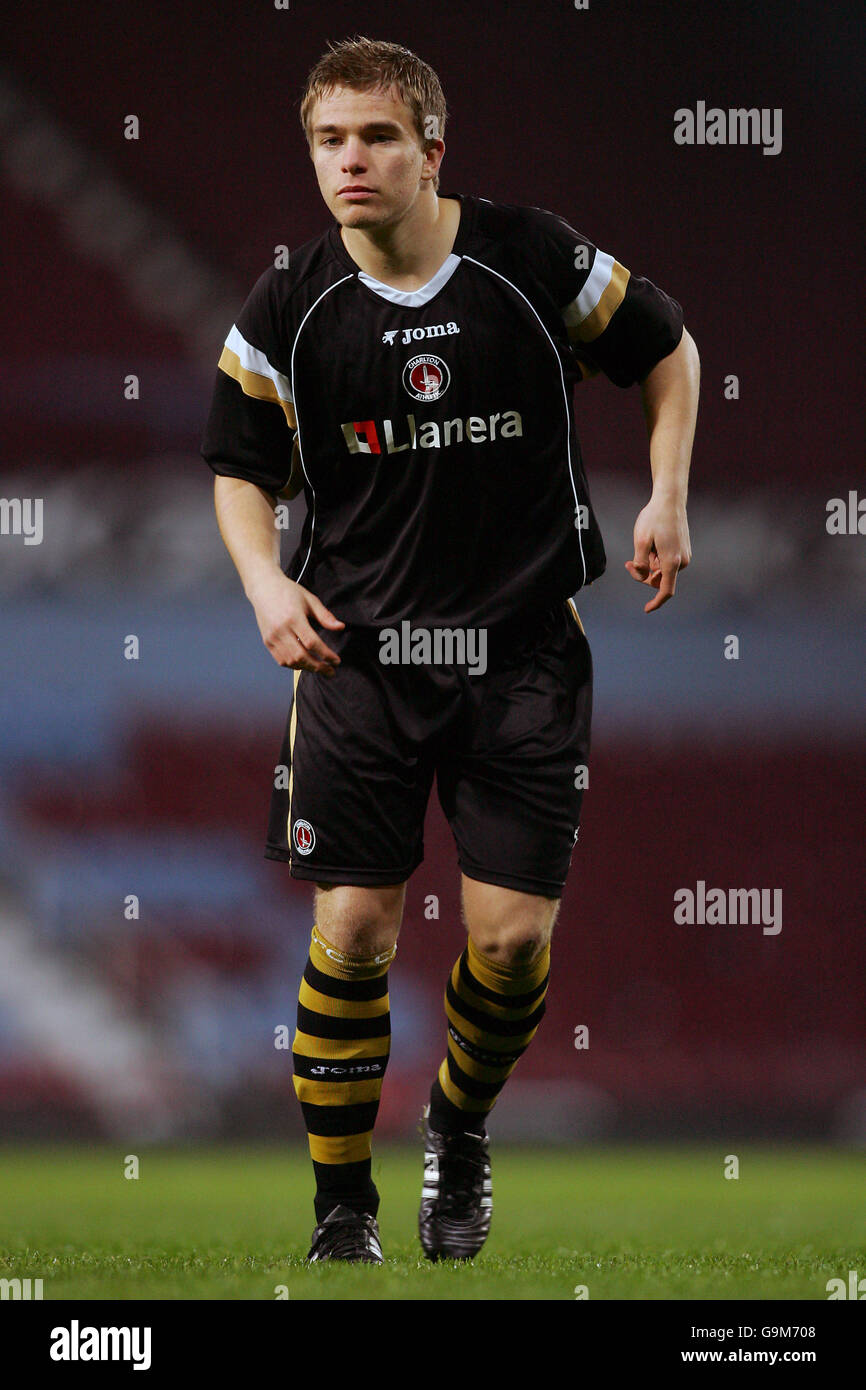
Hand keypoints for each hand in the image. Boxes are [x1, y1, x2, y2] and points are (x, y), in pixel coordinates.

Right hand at [249, 572, 344, 675]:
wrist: (264, 588)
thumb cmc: (288, 592)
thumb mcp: (310, 600)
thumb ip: (325, 615)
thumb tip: (340, 627)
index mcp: (293, 618)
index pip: (312, 643)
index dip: (326, 654)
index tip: (336, 661)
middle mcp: (281, 630)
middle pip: (301, 656)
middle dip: (318, 666)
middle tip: (330, 671)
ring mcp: (272, 637)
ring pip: (291, 661)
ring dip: (307, 668)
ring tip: (319, 668)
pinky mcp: (267, 641)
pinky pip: (281, 660)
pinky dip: (294, 665)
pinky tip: (304, 664)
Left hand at [625, 496, 690, 611]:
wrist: (670, 500)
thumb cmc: (654, 518)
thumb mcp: (640, 541)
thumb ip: (640, 563)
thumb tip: (642, 576)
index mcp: (672, 562)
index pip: (666, 591)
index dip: (656, 602)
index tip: (647, 609)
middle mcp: (682, 561)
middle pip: (659, 579)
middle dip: (644, 574)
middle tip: (629, 562)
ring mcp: (684, 555)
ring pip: (662, 569)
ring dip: (650, 563)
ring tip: (644, 543)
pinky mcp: (684, 549)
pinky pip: (667, 561)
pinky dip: (657, 557)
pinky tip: (653, 541)